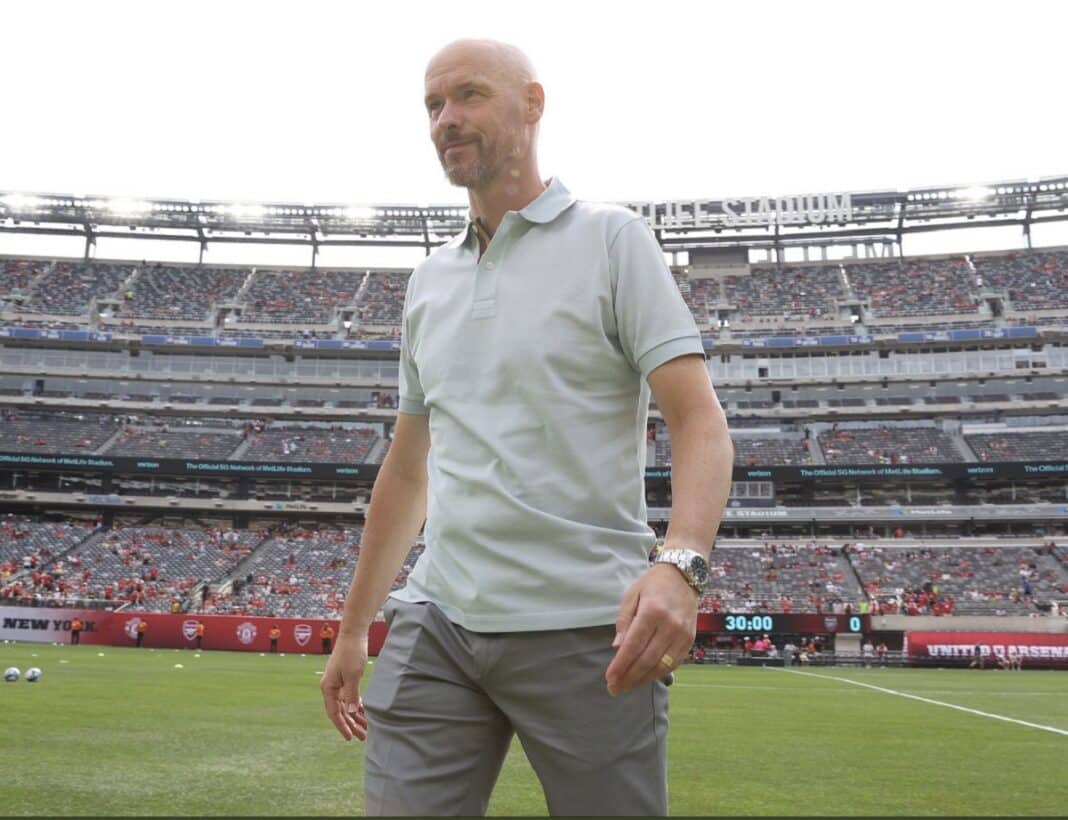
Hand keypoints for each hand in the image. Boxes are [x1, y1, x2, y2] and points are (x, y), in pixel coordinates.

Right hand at [320, 632, 369, 740]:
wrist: (354, 634)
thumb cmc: (352, 653)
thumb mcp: (353, 676)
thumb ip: (351, 695)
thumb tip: (351, 713)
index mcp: (328, 688)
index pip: (334, 713)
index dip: (342, 726)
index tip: (350, 738)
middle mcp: (331, 687)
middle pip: (341, 711)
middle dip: (352, 725)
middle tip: (363, 737)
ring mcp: (338, 683)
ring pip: (346, 706)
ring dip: (355, 717)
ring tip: (366, 729)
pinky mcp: (345, 679)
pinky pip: (350, 697)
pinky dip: (356, 706)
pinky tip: (364, 713)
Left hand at [605, 563, 697, 695]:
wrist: (683, 577)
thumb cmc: (653, 585)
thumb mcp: (631, 595)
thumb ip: (624, 622)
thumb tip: (617, 648)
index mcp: (652, 611)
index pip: (634, 645)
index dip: (621, 665)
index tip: (609, 678)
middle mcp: (670, 625)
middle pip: (647, 659)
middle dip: (629, 677)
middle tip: (614, 688)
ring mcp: (682, 634)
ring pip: (661, 665)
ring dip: (643, 679)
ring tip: (627, 686)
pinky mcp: (689, 640)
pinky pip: (674, 663)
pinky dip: (658, 673)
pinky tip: (645, 677)